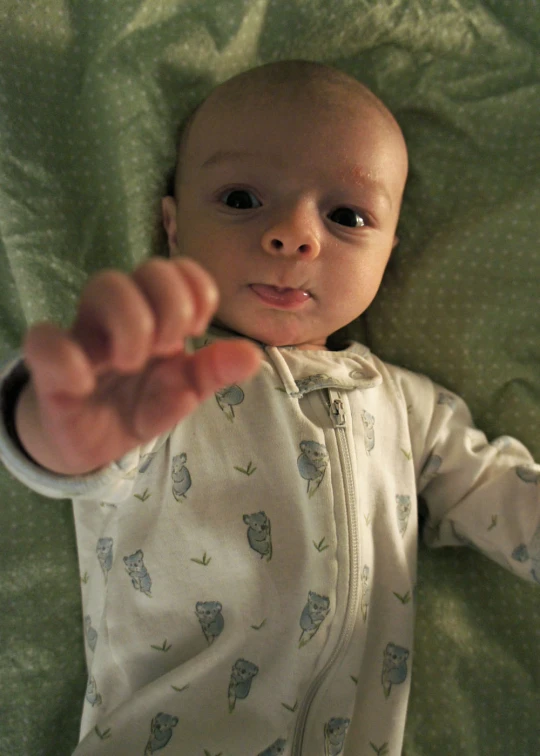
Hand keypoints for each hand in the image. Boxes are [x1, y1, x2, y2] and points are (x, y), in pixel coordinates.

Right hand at [17, 257, 261, 473]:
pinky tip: (88, 383)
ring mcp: (84, 336)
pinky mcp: (50, 368)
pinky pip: (44, 339)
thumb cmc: (136, 404)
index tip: (198, 328)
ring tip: (134, 364)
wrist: (89, 444)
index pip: (175, 269)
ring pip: (102, 285)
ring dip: (132, 322)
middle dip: (170, 305)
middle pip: (143, 269)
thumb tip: (252, 355)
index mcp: (153, 316)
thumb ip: (213, 372)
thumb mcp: (181, 392)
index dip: (194, 287)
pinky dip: (69, 357)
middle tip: (168, 348)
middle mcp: (119, 316)